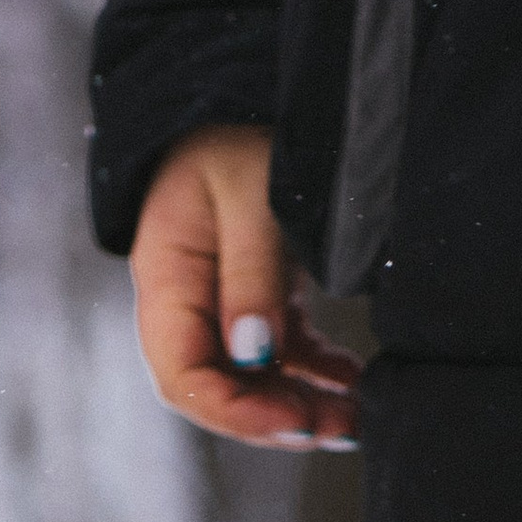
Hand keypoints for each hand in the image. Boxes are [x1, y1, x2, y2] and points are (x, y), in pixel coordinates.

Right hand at [127, 125, 359, 449]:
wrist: (237, 91)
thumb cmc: (237, 131)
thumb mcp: (250, 193)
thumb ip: (252, 275)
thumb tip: (256, 357)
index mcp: (166, 282)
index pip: (185, 378)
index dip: (237, 412)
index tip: (296, 419)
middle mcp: (185, 304)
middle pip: (221, 391)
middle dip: (277, 419)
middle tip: (340, 429)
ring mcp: (220, 303)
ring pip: (254, 380)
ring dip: (302, 406)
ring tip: (355, 419)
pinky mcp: (255, 295)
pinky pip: (280, 353)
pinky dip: (315, 376)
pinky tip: (351, 385)